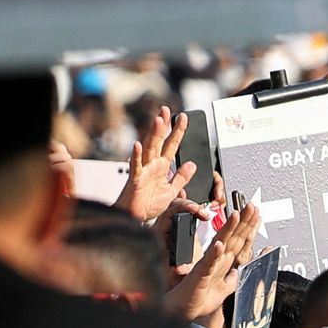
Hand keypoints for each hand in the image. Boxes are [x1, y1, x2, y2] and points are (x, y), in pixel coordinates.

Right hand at [125, 99, 185, 222]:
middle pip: (159, 142)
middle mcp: (152, 165)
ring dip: (153, 135)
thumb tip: (192, 163)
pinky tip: (137, 144)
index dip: (178, 132)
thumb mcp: (172, 190)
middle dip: (163, 126)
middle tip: (167, 110)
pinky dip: (136, 156)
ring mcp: (143, 171)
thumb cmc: (149, 204)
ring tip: (158, 120)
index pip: (172, 145)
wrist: (136, 218)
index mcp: (162, 167)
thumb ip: (181, 177)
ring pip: (149, 149)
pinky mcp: (135, 180)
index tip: (183, 118)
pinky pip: (136, 166)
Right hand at [167, 198, 262, 322]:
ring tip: (236, 215)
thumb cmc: (199, 297)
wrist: (182, 310)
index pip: (238, 240)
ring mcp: (207, 265)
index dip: (247, 226)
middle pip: (231, 236)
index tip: (256, 213)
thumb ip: (234, 277)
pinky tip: (220, 245)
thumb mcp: (224, 287)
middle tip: (252, 206)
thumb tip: (243, 269)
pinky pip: (207, 263)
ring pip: (220, 244)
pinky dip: (214, 254)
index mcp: (222, 261)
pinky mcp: (199, 275)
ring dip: (228, 229)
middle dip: (243, 221)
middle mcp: (215, 259)